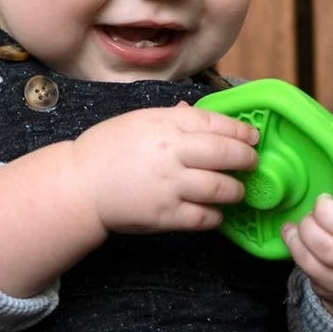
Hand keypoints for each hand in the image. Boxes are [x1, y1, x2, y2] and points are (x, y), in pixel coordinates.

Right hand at [72, 102, 258, 234]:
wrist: (80, 185)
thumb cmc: (108, 149)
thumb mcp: (139, 121)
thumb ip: (173, 118)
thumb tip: (198, 113)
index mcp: (165, 125)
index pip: (215, 124)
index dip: (241, 132)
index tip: (252, 138)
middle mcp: (171, 153)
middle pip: (226, 155)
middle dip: (247, 160)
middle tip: (252, 164)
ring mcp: (170, 186)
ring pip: (221, 189)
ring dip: (236, 191)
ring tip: (236, 191)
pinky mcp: (165, 215)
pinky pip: (204, 217)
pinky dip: (216, 215)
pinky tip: (215, 211)